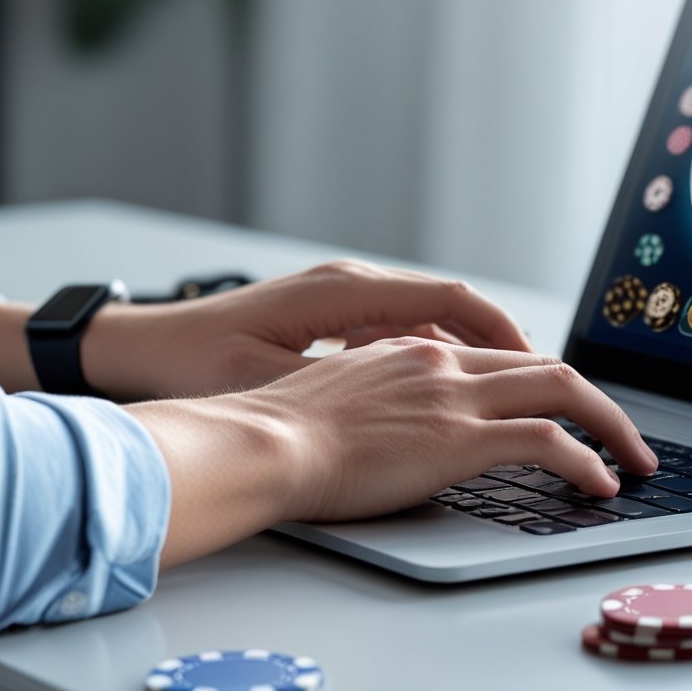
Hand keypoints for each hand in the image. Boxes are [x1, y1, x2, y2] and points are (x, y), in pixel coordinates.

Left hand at [81, 260, 536, 399]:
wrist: (140, 347)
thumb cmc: (195, 363)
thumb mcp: (270, 382)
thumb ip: (341, 389)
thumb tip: (405, 406)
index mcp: (344, 293)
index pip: (449, 299)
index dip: (503, 333)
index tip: (543, 366)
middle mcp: (349, 285)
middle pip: (450, 303)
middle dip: (504, 342)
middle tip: (551, 384)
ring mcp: (338, 297)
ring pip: (428, 316)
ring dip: (471, 349)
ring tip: (511, 392)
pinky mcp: (325, 315)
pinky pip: (400, 328)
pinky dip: (434, 354)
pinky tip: (445, 392)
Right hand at [130, 338, 658, 566]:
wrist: (262, 443)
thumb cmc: (279, 435)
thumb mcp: (336, 401)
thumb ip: (378, 398)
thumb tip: (398, 422)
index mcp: (413, 353)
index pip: (502, 357)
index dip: (546, 382)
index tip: (569, 411)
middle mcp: (443, 363)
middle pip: (546, 367)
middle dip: (596, 401)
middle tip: (623, 436)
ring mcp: (455, 396)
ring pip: (564, 391)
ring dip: (610, 427)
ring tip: (634, 463)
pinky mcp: (461, 437)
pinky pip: (548, 441)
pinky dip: (587, 460)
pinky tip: (600, 485)